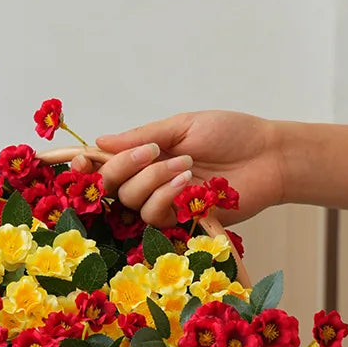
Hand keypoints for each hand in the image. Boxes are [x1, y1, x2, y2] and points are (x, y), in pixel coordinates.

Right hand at [71, 111, 285, 226]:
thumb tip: (101, 141)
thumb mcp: (183, 125)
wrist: (267, 156)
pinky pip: (153, 215)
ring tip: (185, 165)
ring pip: (130, 200)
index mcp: (144, 154)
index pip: (103, 163)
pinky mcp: (177, 220)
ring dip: (153, 180)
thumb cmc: (230, 135)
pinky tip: (187, 182)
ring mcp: (161, 202)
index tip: (80, 161)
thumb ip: (142, 136)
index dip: (85, 165)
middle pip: (109, 185)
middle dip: (124, 167)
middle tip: (153, 151)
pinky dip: (166, 196)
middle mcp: (147, 180)